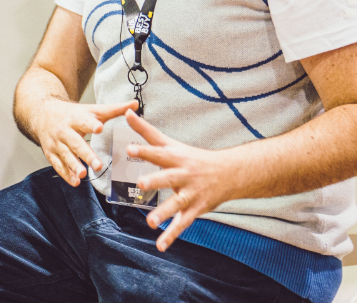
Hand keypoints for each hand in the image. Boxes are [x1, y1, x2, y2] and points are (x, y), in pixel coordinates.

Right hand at [34, 98, 137, 186]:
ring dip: (74, 166)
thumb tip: (135, 104)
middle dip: (86, 154)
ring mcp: (57, 143)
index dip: (91, 124)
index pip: (84, 121)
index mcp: (76, 118)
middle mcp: (65, 131)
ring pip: (66, 155)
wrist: (43, 114)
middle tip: (98, 164)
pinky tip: (75, 182)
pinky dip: (66, 174)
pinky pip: (58, 165)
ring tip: (84, 174)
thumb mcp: (92, 109)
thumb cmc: (73, 114)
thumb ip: (115, 109)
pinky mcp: (51, 154)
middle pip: (76, 143)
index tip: (99, 127)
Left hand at [125, 110, 233, 251]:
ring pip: (176, 204)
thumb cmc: (193, 157)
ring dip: (164, 213)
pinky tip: (161, 245)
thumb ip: (146, 130)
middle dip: (155, 181)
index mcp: (175, 157)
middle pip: (168, 178)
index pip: (158, 152)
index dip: (145, 150)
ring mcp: (190, 193)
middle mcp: (183, 174)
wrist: (229, 173)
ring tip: (150, 222)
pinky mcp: (195, 209)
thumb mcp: (171, 142)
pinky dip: (172, 235)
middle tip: (141, 184)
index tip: (130, 148)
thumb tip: (127, 111)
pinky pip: (182, 223)